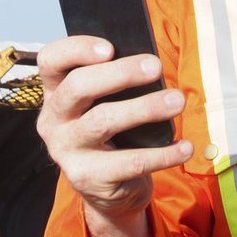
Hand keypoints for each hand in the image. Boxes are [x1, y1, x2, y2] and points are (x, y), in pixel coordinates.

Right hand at [36, 35, 190, 226]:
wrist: (107, 189)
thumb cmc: (111, 133)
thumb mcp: (104, 105)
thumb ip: (114, 84)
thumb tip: (149, 64)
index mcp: (55, 93)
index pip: (51, 60)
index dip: (76, 49)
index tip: (110, 47)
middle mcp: (52, 120)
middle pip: (78, 86)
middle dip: (120, 73)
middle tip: (156, 66)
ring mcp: (66, 151)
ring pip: (103, 121)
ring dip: (144, 108)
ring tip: (177, 101)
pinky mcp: (87, 178)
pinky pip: (130, 162)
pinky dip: (163, 154)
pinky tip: (185, 146)